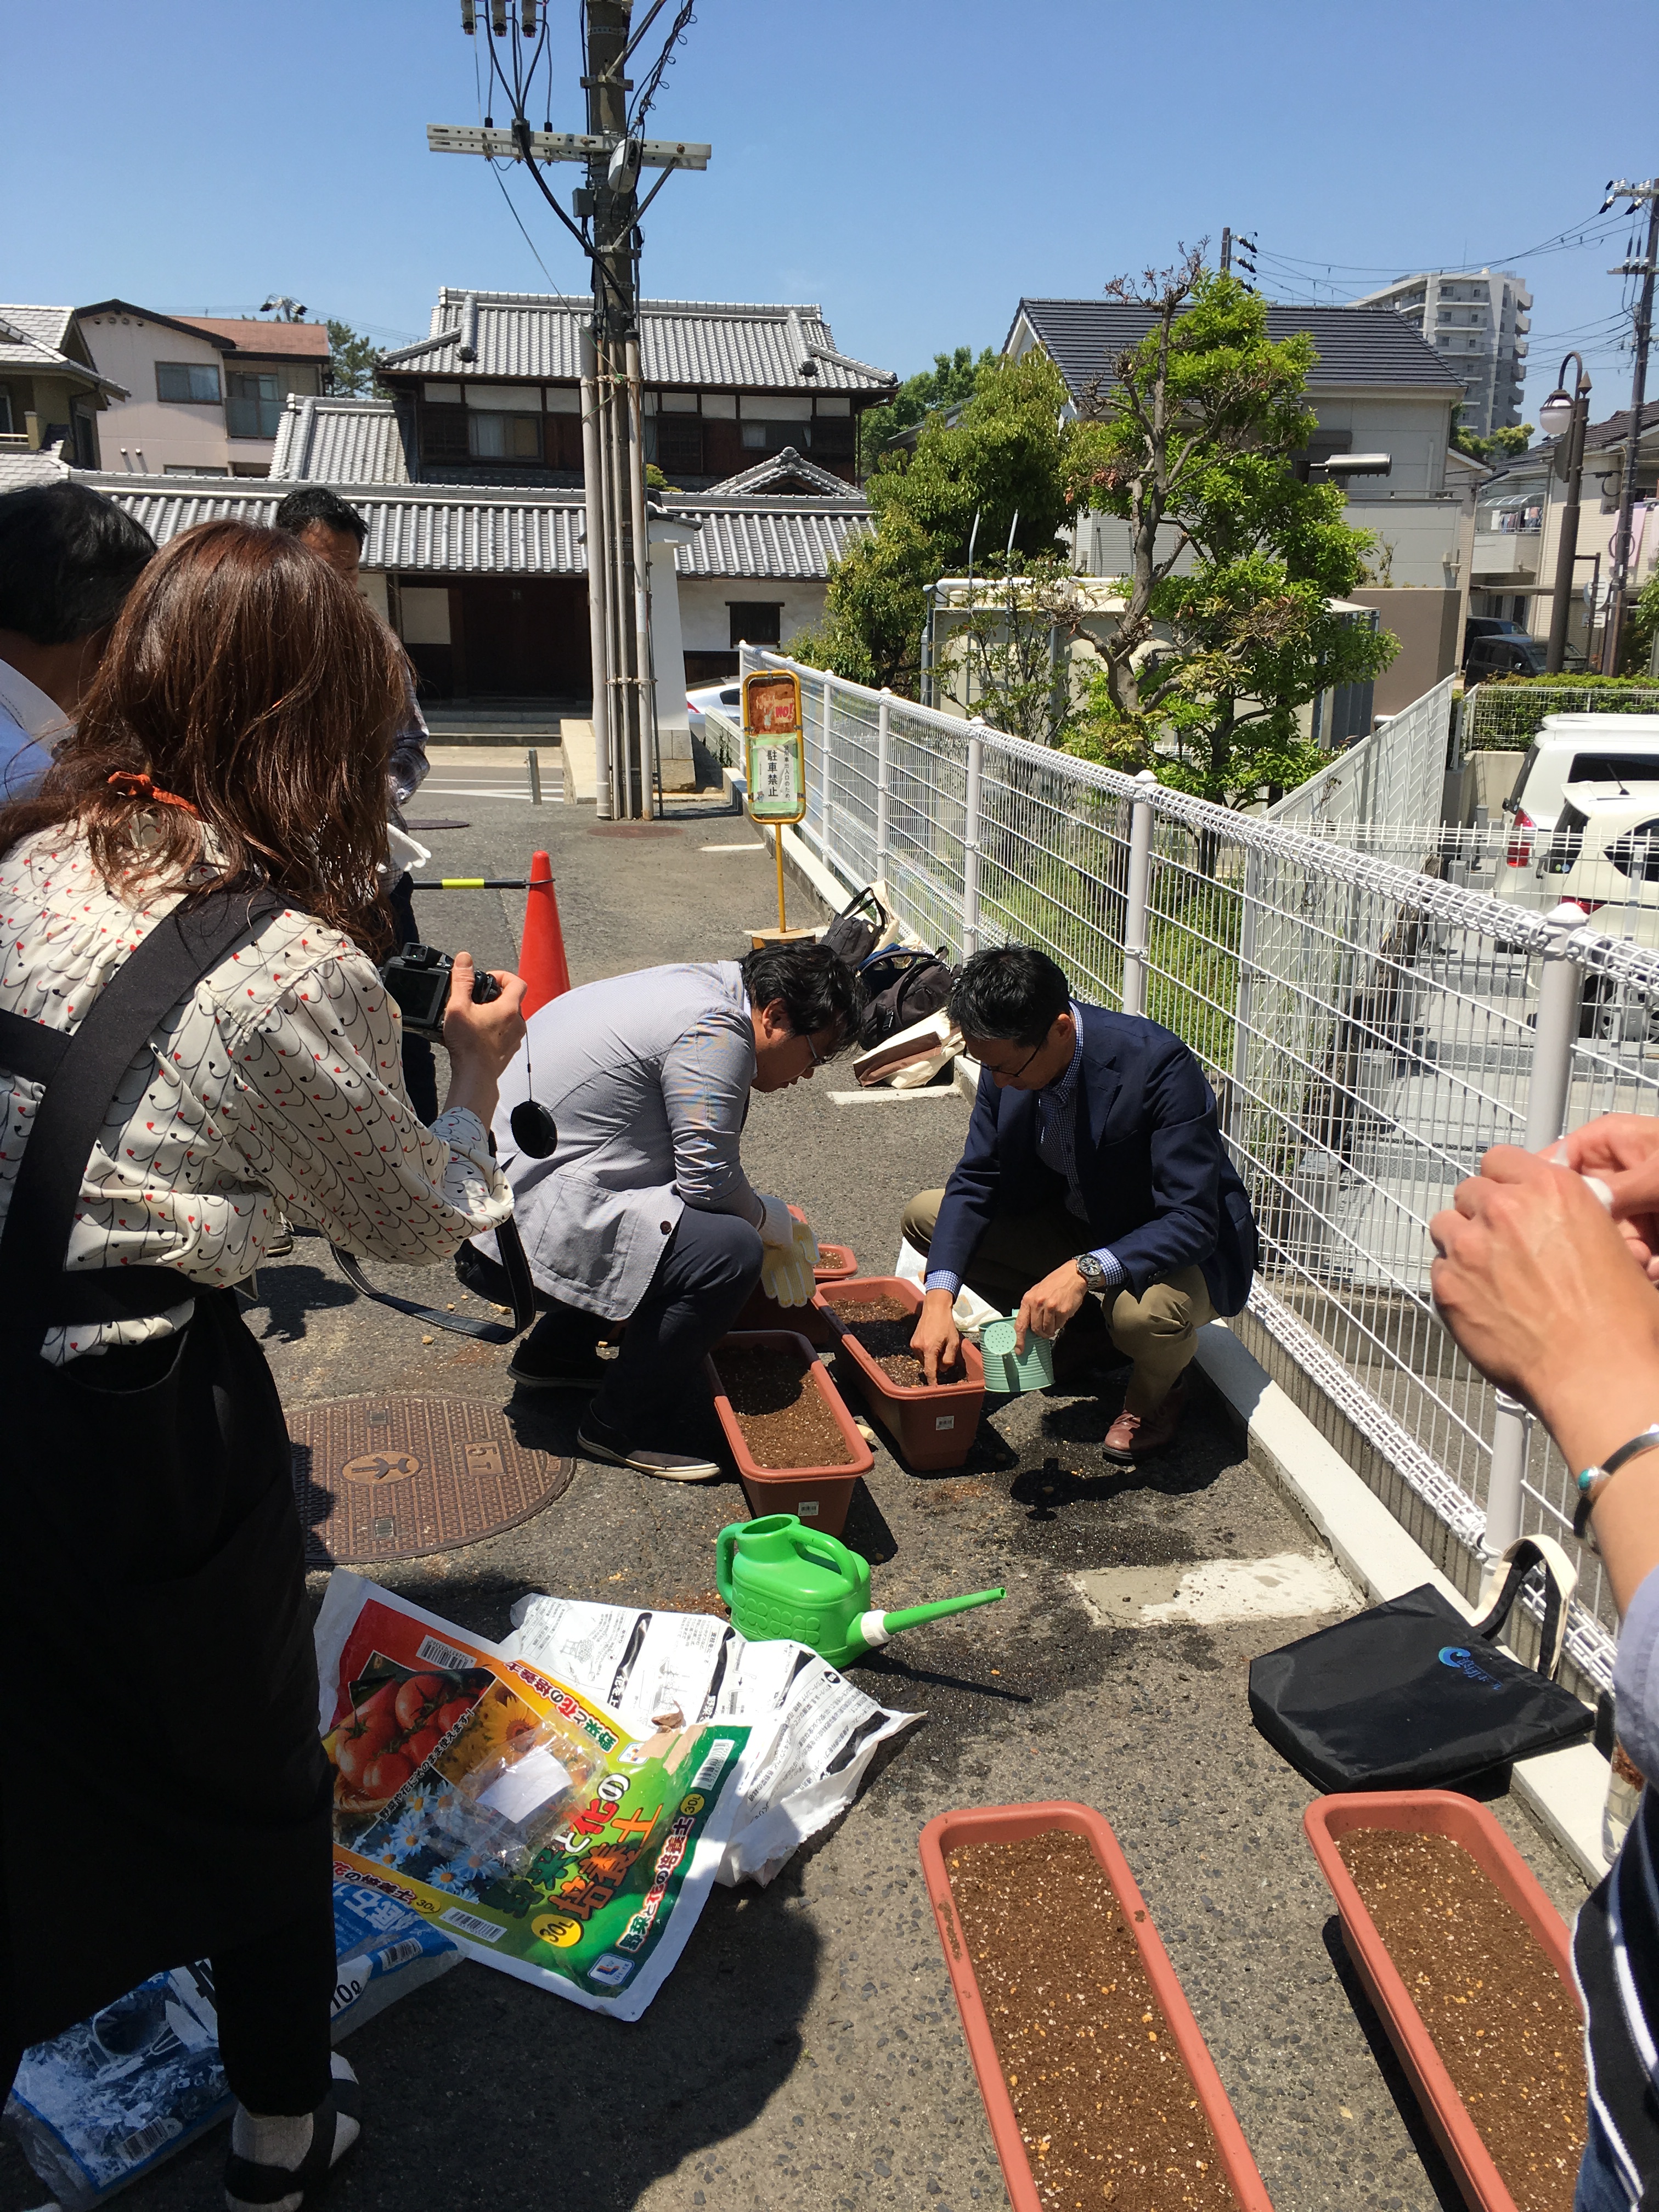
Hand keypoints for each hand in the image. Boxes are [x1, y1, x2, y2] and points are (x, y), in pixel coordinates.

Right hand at [439, 952, 525, 1126]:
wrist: (475, 1076)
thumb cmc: (468, 1045)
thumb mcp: (458, 1007)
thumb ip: (462, 981)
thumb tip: (465, 959)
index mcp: (509, 1008)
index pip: (517, 982)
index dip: (503, 975)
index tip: (487, 979)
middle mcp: (517, 1022)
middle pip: (512, 999)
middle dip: (495, 995)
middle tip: (476, 998)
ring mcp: (515, 1038)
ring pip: (509, 1017)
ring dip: (494, 1013)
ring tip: (474, 1017)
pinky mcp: (509, 1050)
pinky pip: (506, 1033)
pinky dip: (495, 1029)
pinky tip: (477, 1033)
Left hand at [760, 1223, 816, 1308]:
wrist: (762, 1215)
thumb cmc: (785, 1222)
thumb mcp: (804, 1232)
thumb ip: (811, 1246)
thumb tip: (814, 1262)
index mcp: (799, 1251)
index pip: (805, 1271)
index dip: (808, 1283)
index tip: (810, 1295)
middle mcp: (787, 1257)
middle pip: (793, 1277)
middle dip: (796, 1290)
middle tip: (798, 1304)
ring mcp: (774, 1259)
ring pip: (781, 1279)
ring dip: (784, 1291)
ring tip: (786, 1304)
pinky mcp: (762, 1260)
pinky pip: (766, 1275)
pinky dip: (770, 1285)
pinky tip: (772, 1295)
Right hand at [911, 1287, 961, 1385]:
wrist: (935, 1308)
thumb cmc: (946, 1324)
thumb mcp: (953, 1342)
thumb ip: (949, 1358)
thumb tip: (944, 1368)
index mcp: (929, 1349)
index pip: (930, 1370)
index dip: (932, 1381)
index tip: (933, 1390)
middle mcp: (918, 1348)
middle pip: (928, 1365)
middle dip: (936, 1364)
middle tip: (945, 1352)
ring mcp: (914, 1344)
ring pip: (924, 1359)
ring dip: (931, 1358)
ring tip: (939, 1344)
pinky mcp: (912, 1341)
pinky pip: (920, 1353)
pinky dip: (927, 1352)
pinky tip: (933, 1342)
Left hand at [1015, 1260, 1087, 1351]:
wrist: (1072, 1276)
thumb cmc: (1054, 1284)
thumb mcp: (1037, 1292)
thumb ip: (1031, 1308)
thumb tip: (1027, 1327)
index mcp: (1028, 1299)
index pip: (1020, 1324)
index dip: (1019, 1339)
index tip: (1019, 1349)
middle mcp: (1037, 1303)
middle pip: (1035, 1329)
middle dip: (1040, 1332)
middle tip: (1045, 1328)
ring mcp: (1050, 1307)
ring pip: (1047, 1329)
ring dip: (1051, 1328)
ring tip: (1054, 1318)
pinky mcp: (1062, 1311)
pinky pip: (1059, 1325)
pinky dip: (1060, 1323)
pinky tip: (1062, 1313)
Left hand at [1434, 1144, 1658, 1615]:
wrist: (1614, 1389)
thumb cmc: (1634, 1336)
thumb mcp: (1623, 1264)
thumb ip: (1584, 1237)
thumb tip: (1570, 1238)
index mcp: (1559, 1193)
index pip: (1506, 1160)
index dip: (1507, 1187)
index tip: (1512, 1206)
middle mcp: (1508, 1214)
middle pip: (1468, 1195)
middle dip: (1481, 1221)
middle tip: (1505, 1255)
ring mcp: (1473, 1255)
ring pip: (1444, 1232)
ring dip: (1461, 1253)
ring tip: (1494, 1287)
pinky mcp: (1451, 1298)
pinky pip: (1437, 1279)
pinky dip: (1453, 1294)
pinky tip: (1484, 1317)